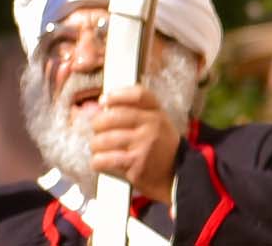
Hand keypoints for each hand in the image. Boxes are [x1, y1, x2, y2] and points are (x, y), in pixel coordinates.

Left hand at [90, 85, 181, 203]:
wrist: (175, 176)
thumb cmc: (158, 147)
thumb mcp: (154, 123)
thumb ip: (130, 111)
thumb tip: (95, 108)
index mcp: (156, 112)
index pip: (138, 94)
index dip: (117, 95)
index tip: (103, 101)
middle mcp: (152, 125)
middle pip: (112, 116)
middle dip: (97, 124)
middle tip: (98, 131)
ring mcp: (144, 144)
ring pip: (103, 139)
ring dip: (96, 146)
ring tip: (100, 149)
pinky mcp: (136, 163)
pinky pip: (104, 159)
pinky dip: (97, 162)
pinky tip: (101, 162)